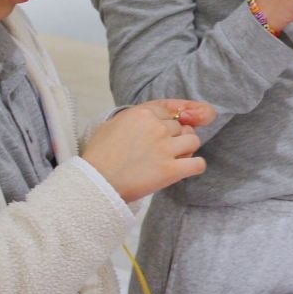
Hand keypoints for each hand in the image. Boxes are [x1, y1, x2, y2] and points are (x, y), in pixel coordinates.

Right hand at [81, 99, 214, 201]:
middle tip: (163, 150)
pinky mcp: (170, 170)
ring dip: (187, 149)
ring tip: (175, 158)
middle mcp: (157, 128)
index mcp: (142, 113)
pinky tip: (185, 169)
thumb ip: (134, 117)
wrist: (95, 181)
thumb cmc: (98, 156)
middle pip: (181, 127)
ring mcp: (165, 149)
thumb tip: (151, 117)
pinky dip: (195, 166)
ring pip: (193, 141)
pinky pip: (198, 164)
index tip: (170, 130)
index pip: (171, 111)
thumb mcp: (111, 124)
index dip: (171, 122)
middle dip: (176, 137)